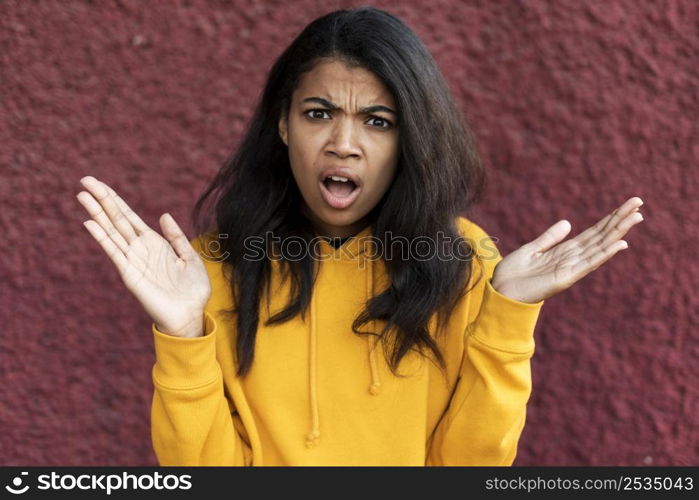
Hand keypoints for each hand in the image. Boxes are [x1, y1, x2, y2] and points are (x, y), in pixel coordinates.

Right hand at [76, 176, 211, 336]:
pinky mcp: (130, 274)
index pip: (130, 217)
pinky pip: (114, 252)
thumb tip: (163, 215)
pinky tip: (90, 223)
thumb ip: (176, 237)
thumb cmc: (192, 290)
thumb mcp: (189, 257)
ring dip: (97, 213)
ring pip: (111, 231)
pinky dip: (102, 238)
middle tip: (84, 180)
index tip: (100, 184)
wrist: (190, 315)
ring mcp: (132, 261)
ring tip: (81, 195)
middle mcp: (139, 249)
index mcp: (154, 244)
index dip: (116, 200)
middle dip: (102, 200)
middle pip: (116, 219)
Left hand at [490, 196, 643, 303]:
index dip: (610, 218)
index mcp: (565, 250)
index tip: (628, 204)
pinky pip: (589, 263)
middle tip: (639, 202)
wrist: (500, 292)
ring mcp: (571, 268)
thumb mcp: (531, 249)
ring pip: (600, 246)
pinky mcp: (566, 278)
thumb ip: (550, 238)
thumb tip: (568, 223)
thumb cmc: (513, 274)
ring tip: (637, 217)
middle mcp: (572, 258)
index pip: (594, 232)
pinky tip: (621, 244)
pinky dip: (605, 254)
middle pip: (602, 236)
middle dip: (620, 219)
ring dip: (619, 232)